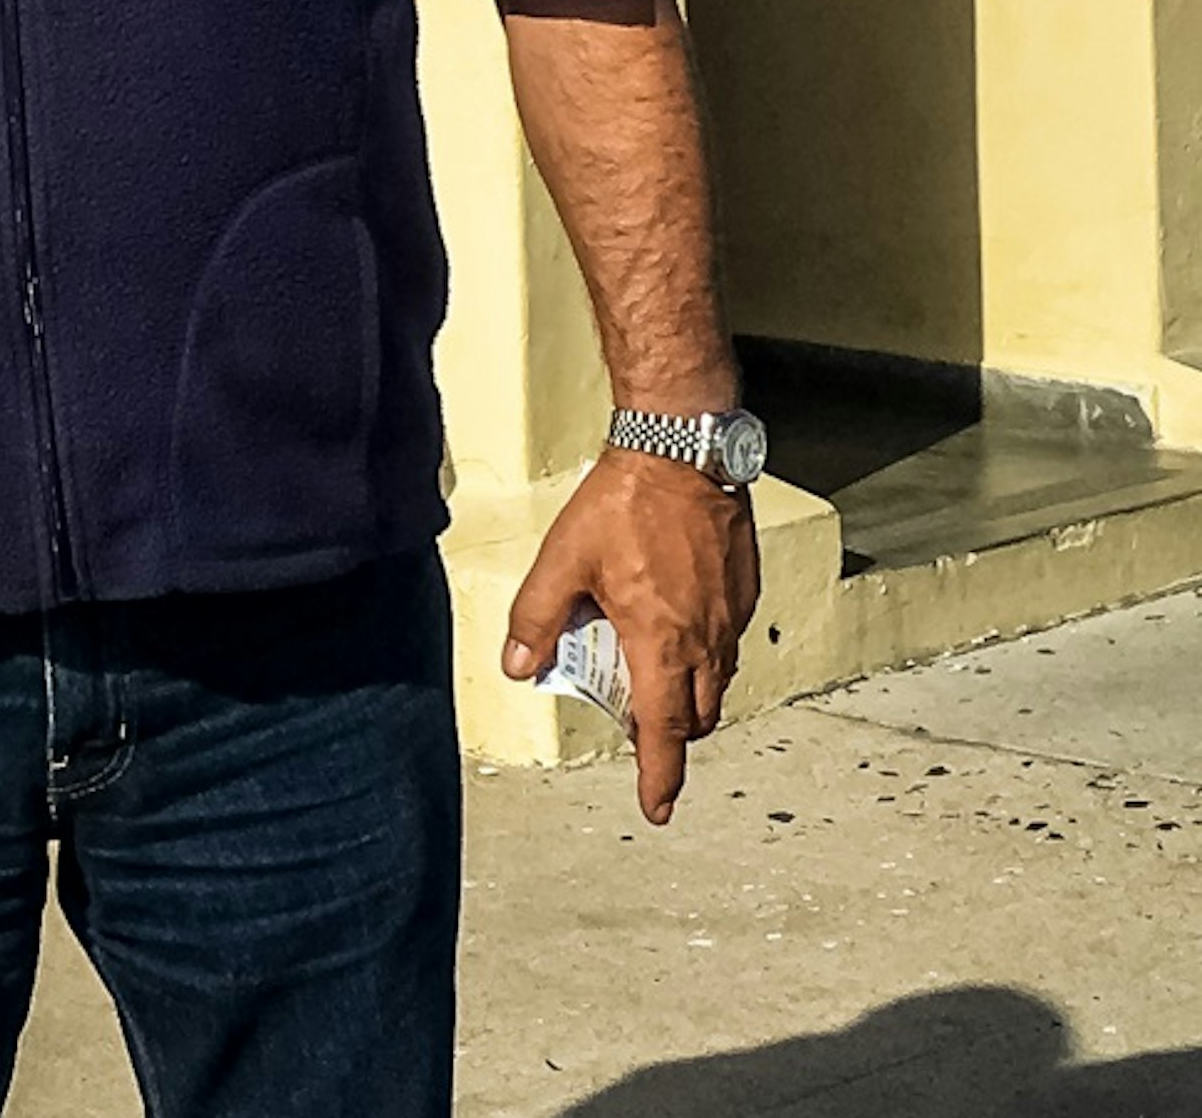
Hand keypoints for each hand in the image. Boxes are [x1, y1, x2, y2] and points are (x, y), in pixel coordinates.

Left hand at [502, 448, 760, 823]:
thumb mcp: (562, 563)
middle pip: (695, 714)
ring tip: (648, 668)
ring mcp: (732, 617)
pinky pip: (727, 643)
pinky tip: (672, 622)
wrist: (683, 453)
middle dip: (668, 731)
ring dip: (686, 692)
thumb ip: (536, 618)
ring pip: (716, 681)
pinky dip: (701, 653)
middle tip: (635, 721)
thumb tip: (517, 664)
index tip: (657, 808)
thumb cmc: (622, 505)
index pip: (663, 730)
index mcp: (661, 643)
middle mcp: (706, 640)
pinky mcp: (744, 592)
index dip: (659, 774)